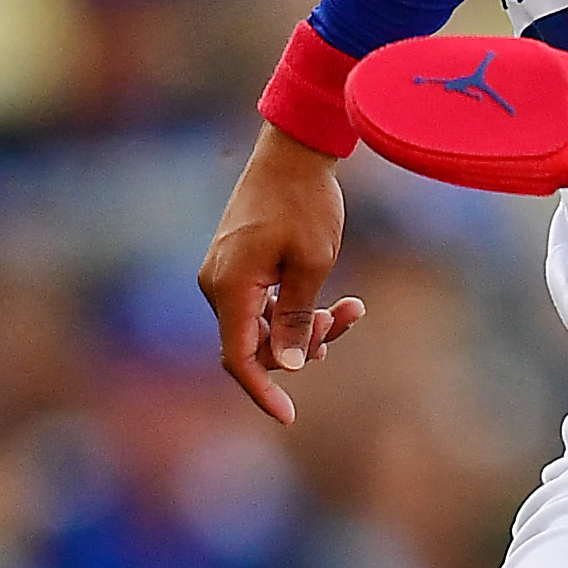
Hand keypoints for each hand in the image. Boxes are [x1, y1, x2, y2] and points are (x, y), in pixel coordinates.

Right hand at [198, 124, 364, 425]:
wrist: (293, 151)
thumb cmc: (305, 202)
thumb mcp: (313, 263)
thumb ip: (297, 318)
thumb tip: (290, 367)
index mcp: (230, 287)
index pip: (238, 359)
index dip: (262, 392)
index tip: (288, 417)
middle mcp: (217, 285)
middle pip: (255, 345)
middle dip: (302, 345)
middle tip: (346, 318)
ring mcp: (225, 275)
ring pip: (263, 326)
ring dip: (306, 327)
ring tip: (350, 309)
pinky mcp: (238, 266)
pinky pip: (263, 305)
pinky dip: (296, 309)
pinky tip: (338, 303)